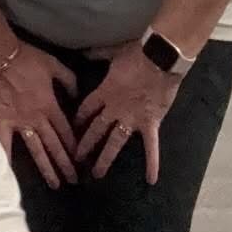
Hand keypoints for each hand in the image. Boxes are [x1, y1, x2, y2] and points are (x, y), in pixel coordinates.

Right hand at [0, 42, 78, 189]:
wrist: (0, 55)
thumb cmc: (27, 58)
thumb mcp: (54, 65)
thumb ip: (69, 80)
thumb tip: (77, 95)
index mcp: (50, 106)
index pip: (66, 132)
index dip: (75, 147)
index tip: (82, 161)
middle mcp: (37, 119)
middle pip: (55, 145)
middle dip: (65, 164)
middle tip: (74, 181)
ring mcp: (19, 122)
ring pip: (36, 150)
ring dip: (46, 168)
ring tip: (55, 184)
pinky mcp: (3, 120)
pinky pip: (4, 142)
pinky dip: (6, 157)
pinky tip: (8, 173)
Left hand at [74, 42, 180, 183]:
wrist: (160, 58)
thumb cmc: (137, 54)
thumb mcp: (113, 52)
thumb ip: (97, 54)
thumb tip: (83, 52)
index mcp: (105, 91)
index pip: (86, 108)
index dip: (78, 119)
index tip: (71, 130)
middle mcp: (115, 108)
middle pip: (96, 128)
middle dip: (85, 144)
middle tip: (76, 159)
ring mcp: (131, 118)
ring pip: (115, 142)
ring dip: (105, 158)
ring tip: (97, 174)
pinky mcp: (150, 124)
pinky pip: (151, 147)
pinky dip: (152, 163)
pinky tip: (151, 180)